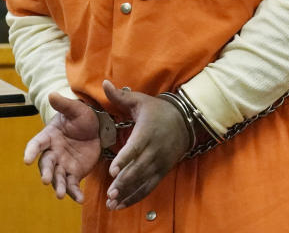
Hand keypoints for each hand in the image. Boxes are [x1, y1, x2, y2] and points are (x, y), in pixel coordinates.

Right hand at [23, 92, 100, 202]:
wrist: (98, 127)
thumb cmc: (83, 116)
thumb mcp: (76, 109)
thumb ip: (64, 104)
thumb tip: (51, 94)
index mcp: (49, 136)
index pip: (37, 144)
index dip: (31, 152)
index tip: (26, 160)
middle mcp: (53, 152)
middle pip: (46, 164)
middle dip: (45, 172)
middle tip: (45, 180)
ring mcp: (63, 164)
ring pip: (58, 177)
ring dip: (58, 186)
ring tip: (61, 195)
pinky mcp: (75, 173)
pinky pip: (73, 185)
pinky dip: (74, 193)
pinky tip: (80, 199)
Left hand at [102, 80, 191, 209]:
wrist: (184, 121)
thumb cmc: (157, 110)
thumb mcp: (140, 100)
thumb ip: (120, 97)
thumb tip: (104, 83)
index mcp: (147, 131)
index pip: (135, 148)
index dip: (124, 159)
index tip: (112, 170)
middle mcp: (154, 149)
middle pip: (139, 169)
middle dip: (124, 182)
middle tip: (109, 193)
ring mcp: (159, 162)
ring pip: (143, 181)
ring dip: (128, 193)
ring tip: (112, 203)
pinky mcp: (162, 171)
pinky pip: (149, 187)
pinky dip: (136, 197)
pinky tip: (122, 205)